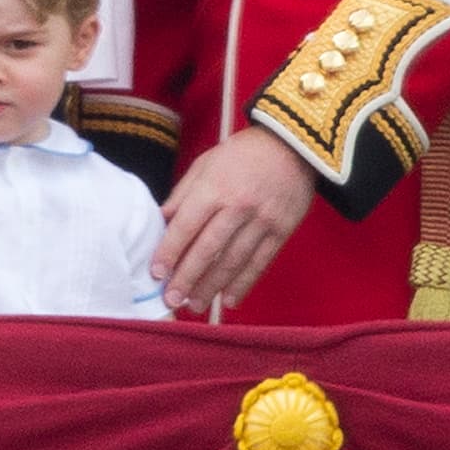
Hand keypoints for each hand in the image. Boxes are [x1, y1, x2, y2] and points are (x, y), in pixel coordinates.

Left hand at [152, 126, 315, 314]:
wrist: (294, 144)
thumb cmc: (243, 153)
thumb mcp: (206, 163)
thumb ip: (183, 194)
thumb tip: (160, 221)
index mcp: (215, 187)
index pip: (186, 225)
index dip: (170, 251)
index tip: (156, 273)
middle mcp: (238, 205)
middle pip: (208, 249)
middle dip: (187, 278)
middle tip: (171, 300)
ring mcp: (262, 220)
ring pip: (233, 260)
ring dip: (212, 286)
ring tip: (195, 305)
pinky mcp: (282, 230)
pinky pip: (260, 262)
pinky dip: (244, 283)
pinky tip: (229, 300)